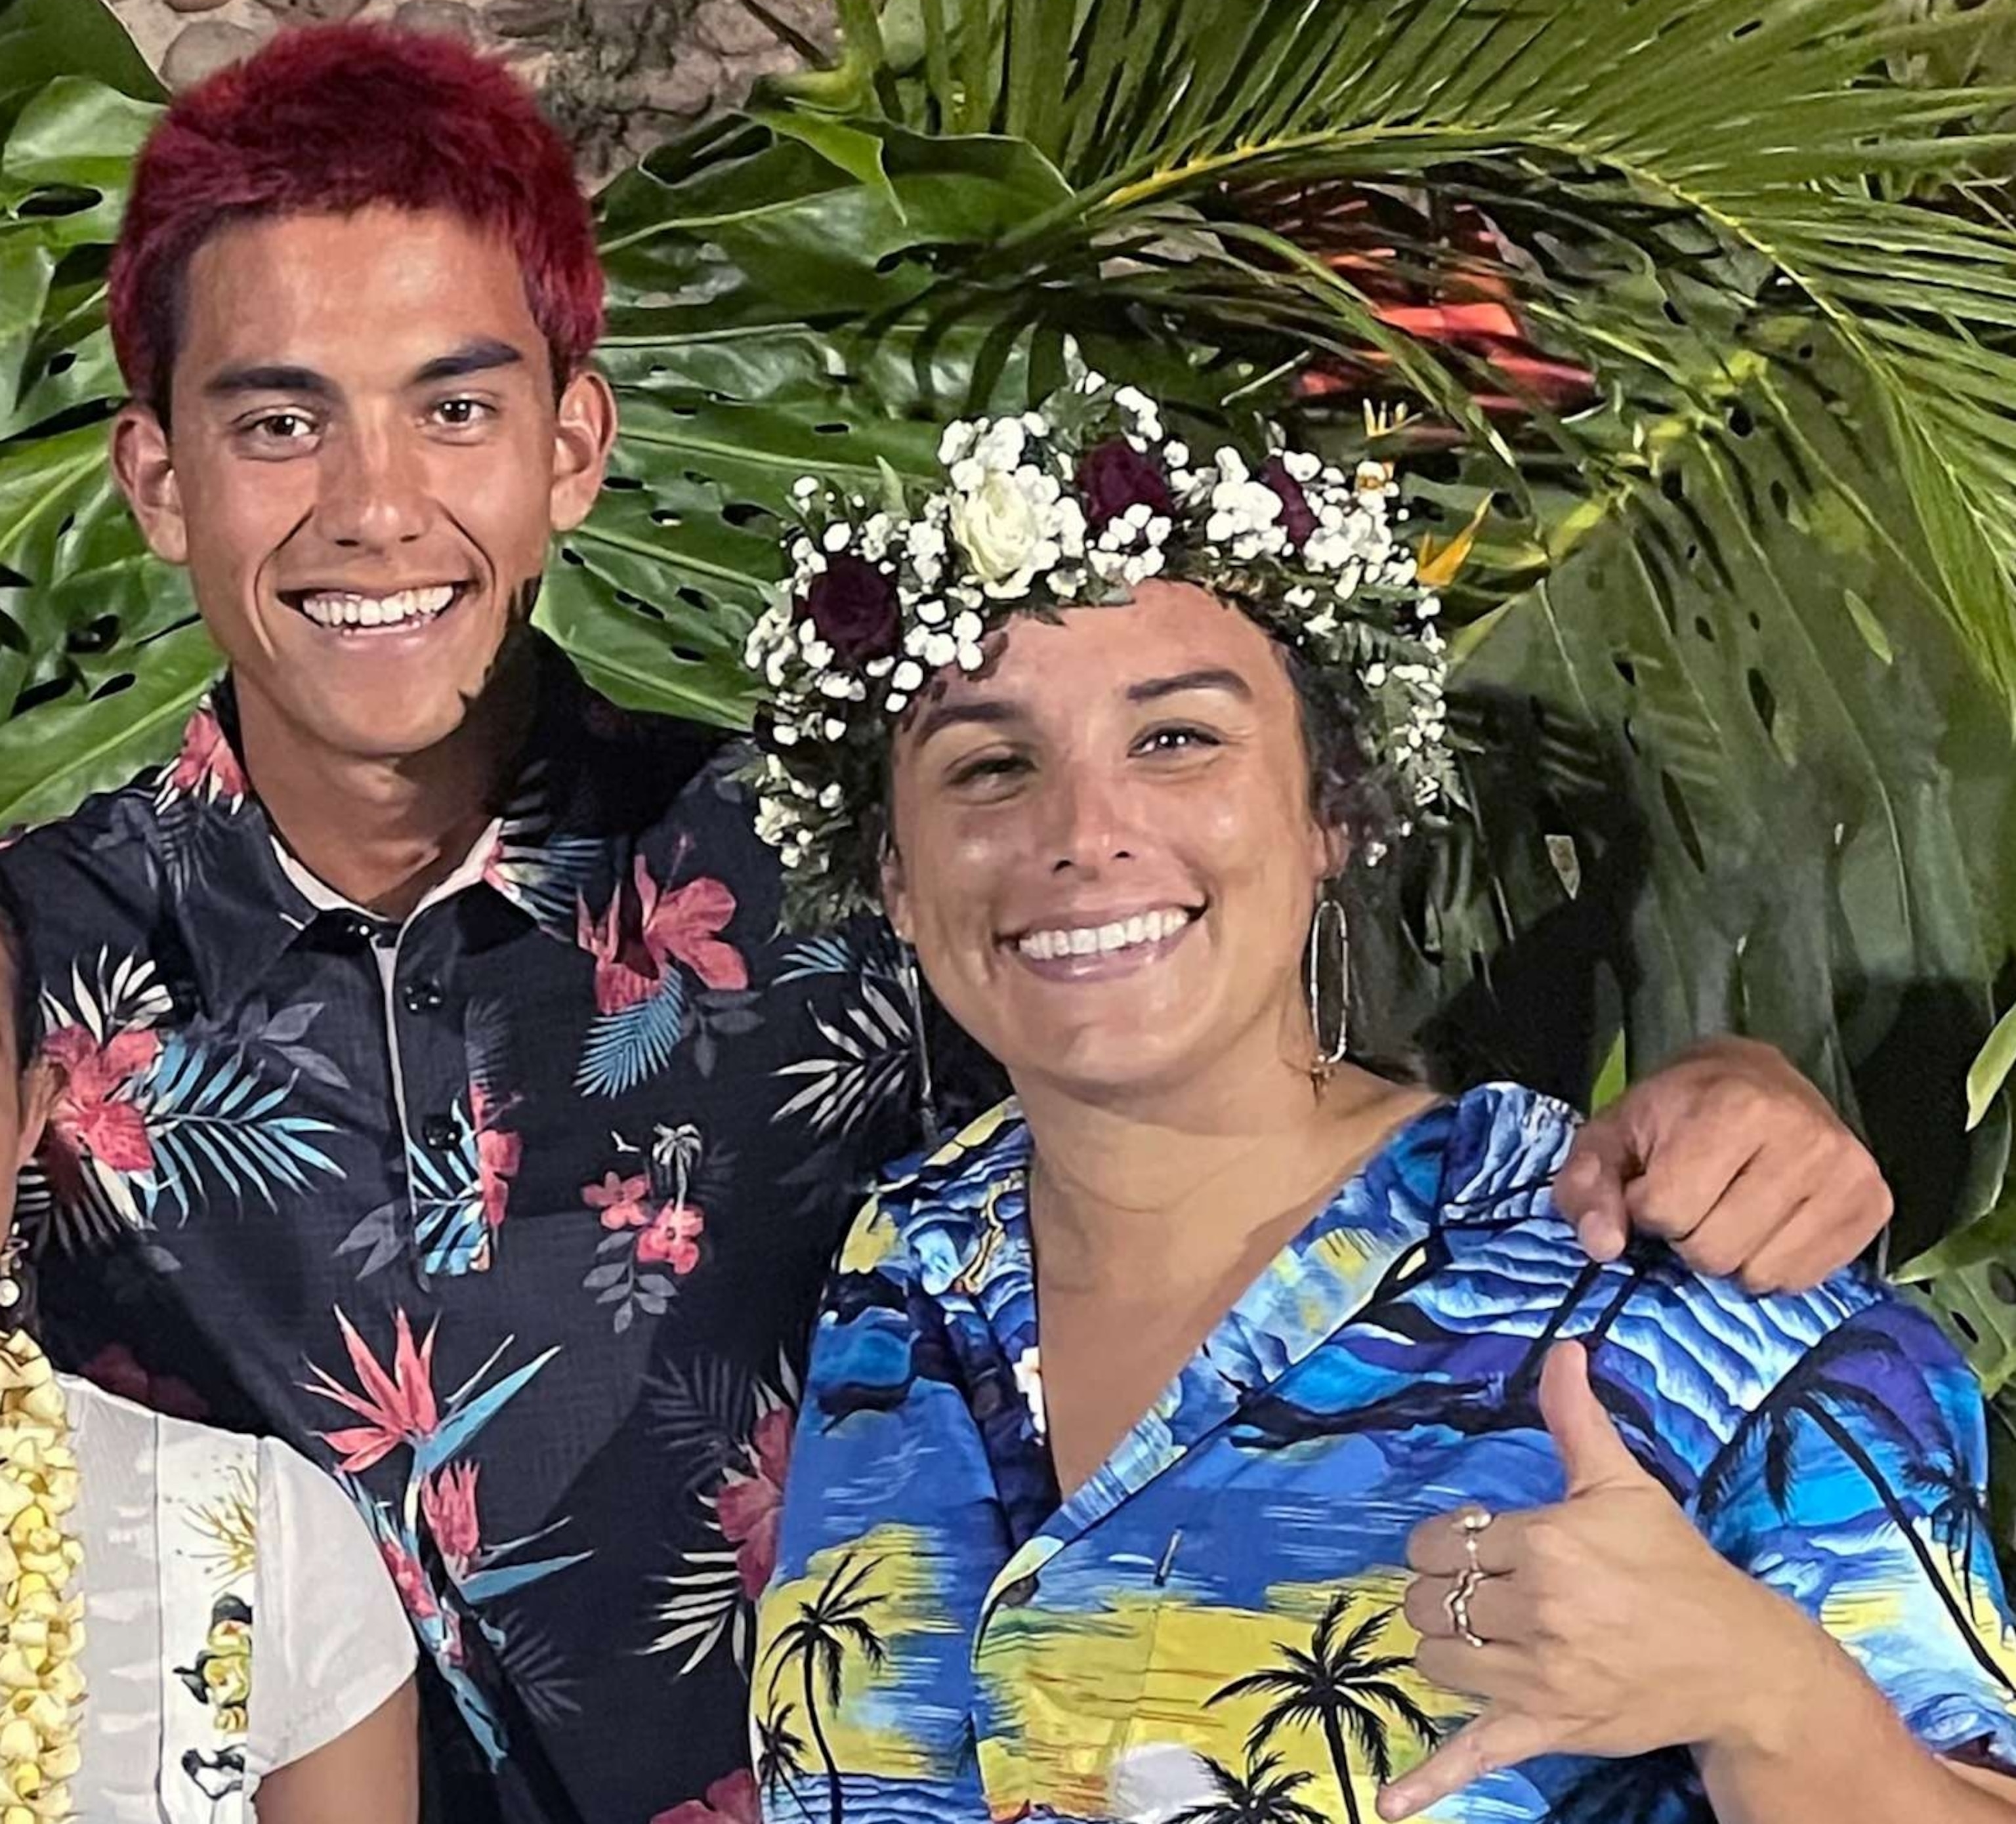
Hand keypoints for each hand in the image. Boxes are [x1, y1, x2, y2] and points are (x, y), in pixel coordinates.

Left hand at [1379, 1344, 1823, 1819]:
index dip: (1446, 1543)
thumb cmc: (1675, 1566)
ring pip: (1437, 1656)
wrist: (1737, 1660)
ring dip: (1444, 1645)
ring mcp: (1541, 1675)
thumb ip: (1576, 1417)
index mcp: (1548, 1543)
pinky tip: (1391, 1804)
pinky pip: (1477, 1754)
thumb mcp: (1623, 1485)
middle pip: (1430, 1598)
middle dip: (1440, 1591)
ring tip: (1478, 1632)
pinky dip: (1431, 1780)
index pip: (1443, 1541)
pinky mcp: (1549, 1727)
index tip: (1472, 1546)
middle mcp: (1539, 1608)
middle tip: (1476, 1590)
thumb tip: (1564, 1346)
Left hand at [1554, 1036, 1890, 1291]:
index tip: (1655, 1179)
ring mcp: (1848, 1172)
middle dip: (1687, 1234)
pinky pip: (1801, 1280)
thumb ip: (1587, 1187)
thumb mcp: (1611, 1136)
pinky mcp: (1874, 1204)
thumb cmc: (1674, 1112)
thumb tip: (1603, 1246)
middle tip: (1696, 1196)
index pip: (1666, 1210)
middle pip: (1713, 1250)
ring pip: (1758, 1273)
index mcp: (1735, 1108)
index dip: (1646, 1206)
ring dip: (1730, 1255)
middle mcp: (1804, 1137)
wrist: (1756, 1079)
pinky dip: (1771, 1265)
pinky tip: (1766, 1222)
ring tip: (1729, 1207)